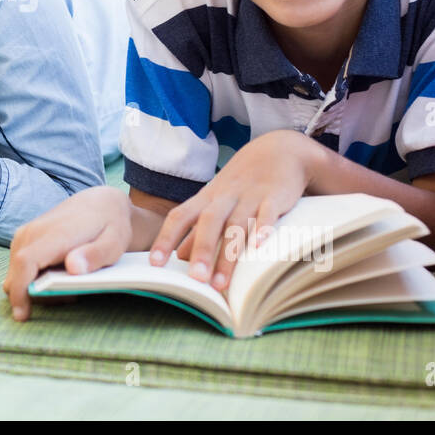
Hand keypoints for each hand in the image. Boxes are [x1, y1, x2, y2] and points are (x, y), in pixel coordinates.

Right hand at [3, 185, 133, 321]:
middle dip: (33, 295)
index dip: (20, 290)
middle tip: (69, 295)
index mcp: (54, 233)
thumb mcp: (114, 242)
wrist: (100, 203)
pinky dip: (32, 278)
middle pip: (16, 274)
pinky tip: (57, 276)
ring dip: (33, 287)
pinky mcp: (24, 237)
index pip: (25, 261)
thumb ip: (96, 255)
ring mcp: (25, 234)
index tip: (22, 315)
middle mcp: (33, 232)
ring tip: (66, 284)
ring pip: (15, 273)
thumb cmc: (109, 225)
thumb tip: (72, 267)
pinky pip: (18, 267)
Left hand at [150, 130, 316, 291]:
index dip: (166, 239)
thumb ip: (198, 229)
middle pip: (208, 222)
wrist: (279, 150)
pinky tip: (258, 247)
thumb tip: (178, 258)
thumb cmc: (241, 183)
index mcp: (206, 198)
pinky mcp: (275, 195)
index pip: (180, 217)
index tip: (154, 264)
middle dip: (201, 251)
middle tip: (195, 281)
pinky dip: (263, 228)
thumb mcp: (216, 202)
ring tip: (221, 283)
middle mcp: (225, 196)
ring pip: (236, 224)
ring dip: (228, 254)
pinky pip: (268, 211)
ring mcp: (250, 195)